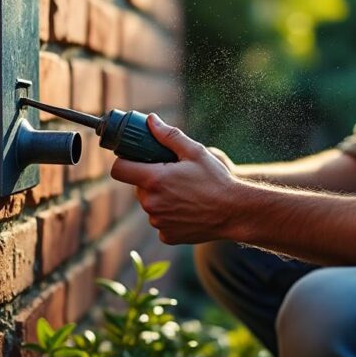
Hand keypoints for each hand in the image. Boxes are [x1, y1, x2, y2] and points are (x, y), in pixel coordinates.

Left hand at [110, 114, 240, 244]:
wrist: (235, 212)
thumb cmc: (216, 180)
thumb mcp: (195, 152)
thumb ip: (169, 135)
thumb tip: (151, 120)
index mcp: (154, 180)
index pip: (119, 170)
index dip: (126, 163)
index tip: (136, 161)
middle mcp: (151, 203)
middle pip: (137, 188)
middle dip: (149, 181)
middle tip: (172, 176)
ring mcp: (158, 222)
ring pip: (150, 205)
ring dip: (160, 199)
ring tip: (184, 194)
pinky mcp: (167, 236)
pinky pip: (161, 222)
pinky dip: (170, 216)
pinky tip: (188, 210)